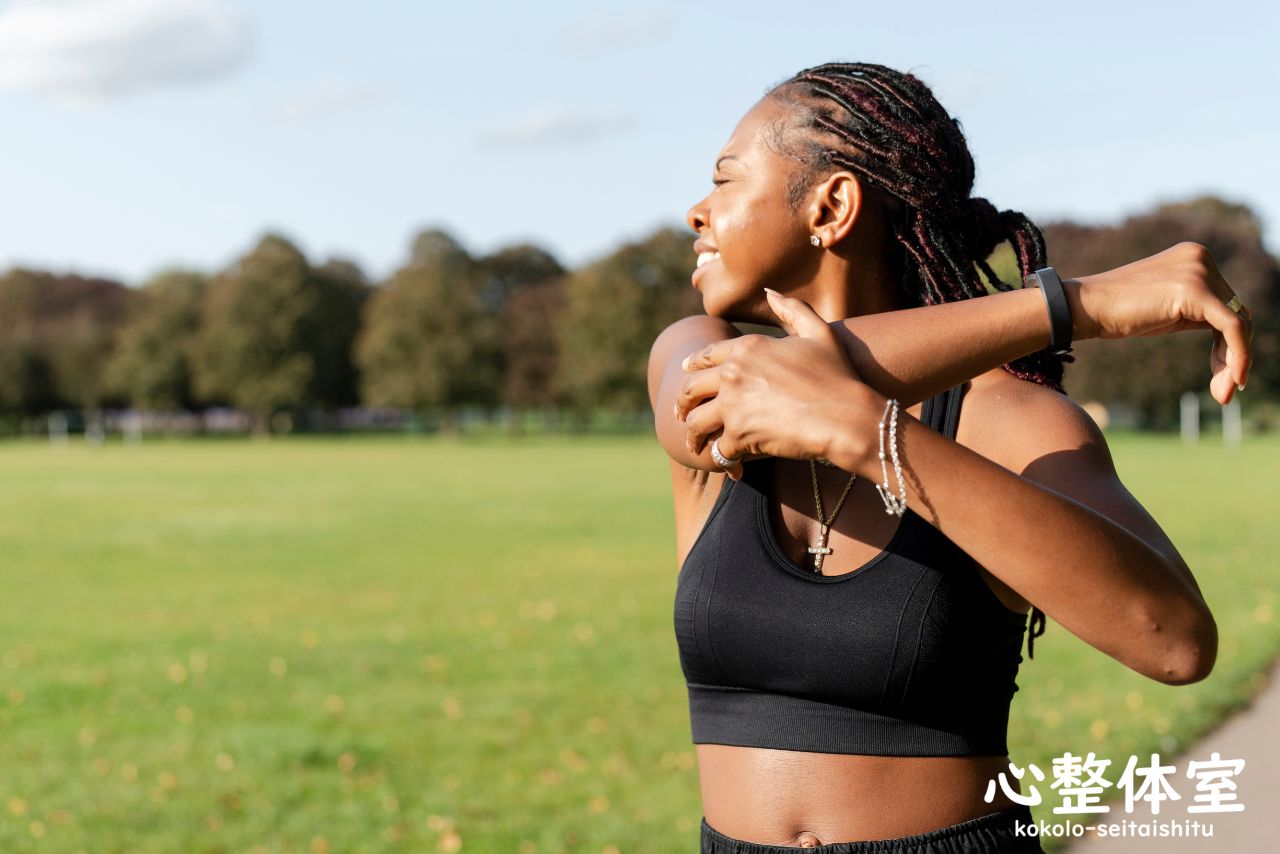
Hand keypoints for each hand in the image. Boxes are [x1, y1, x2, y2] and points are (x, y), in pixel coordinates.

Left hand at [675, 288, 876, 480]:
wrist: (846, 416)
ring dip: (693, 436)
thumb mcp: (819, 333)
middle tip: (681, 415)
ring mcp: (732, 405)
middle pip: (691, 389)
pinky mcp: (738, 435)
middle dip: (683, 403)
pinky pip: (718, 450)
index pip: (705, 356)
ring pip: (696, 422)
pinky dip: (723, 460)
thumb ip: (792, 310)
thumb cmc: (838, 375)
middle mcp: (732, 373)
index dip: (692, 366)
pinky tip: (730, 466)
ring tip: (695, 445)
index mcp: (747, 347)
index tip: (686, 373)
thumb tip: (770, 292)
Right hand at [1076, 242, 1253, 404]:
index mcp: (1194, 257)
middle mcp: (1202, 258)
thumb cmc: (1115, 312)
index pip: (1227, 303)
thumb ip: (1197, 312)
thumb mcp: (1166, 308)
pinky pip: (1231, 327)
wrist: (1084, 307)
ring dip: (1236, 361)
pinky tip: (1234, 378)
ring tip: (1224, 393)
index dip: (1230, 342)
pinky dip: (1237, 355)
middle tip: (1225, 392)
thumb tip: (1229, 337)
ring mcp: (1200, 272)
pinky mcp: (1196, 291)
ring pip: (1238, 323)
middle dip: (1234, 355)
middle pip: (1236, 313)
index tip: (1226, 375)